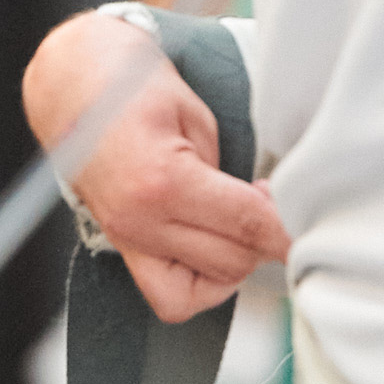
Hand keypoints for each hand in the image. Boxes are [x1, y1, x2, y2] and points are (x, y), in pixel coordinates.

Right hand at [22, 12, 286, 322]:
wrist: (72, 87)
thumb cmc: (134, 89)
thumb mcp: (197, 116)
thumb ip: (230, 171)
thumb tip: (267, 209)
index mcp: (164, 182)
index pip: (247, 224)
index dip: (287, 231)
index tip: (312, 230)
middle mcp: (140, 221)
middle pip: (232, 261)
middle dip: (264, 240)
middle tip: (274, 206)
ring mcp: (126, 240)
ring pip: (204, 288)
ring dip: (236, 261)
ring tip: (240, 222)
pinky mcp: (121, 248)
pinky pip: (170, 296)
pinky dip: (201, 284)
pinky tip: (213, 246)